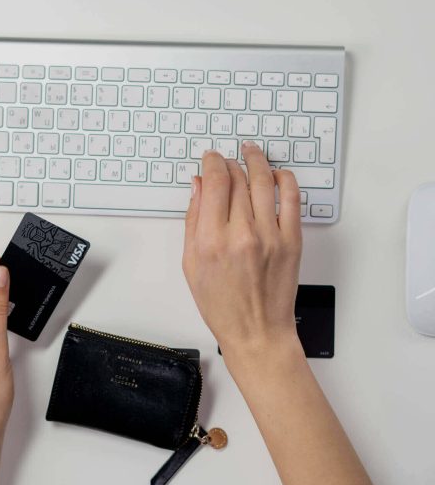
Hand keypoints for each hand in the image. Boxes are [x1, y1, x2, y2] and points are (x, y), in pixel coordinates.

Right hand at [182, 142, 302, 364]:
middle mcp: (241, 234)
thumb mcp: (191, 264)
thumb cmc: (222, 305)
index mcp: (211, 240)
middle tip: (226, 159)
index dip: (212, 163)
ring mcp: (270, 236)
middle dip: (230, 162)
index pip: (214, 183)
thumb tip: (197, 187)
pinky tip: (277, 174)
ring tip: (251, 152)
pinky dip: (285, 180)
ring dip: (257, 161)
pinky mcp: (292, 241)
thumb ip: (193, 221)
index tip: (210, 158)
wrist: (256, 331)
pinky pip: (292, 199)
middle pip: (238, 179)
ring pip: (264, 182)